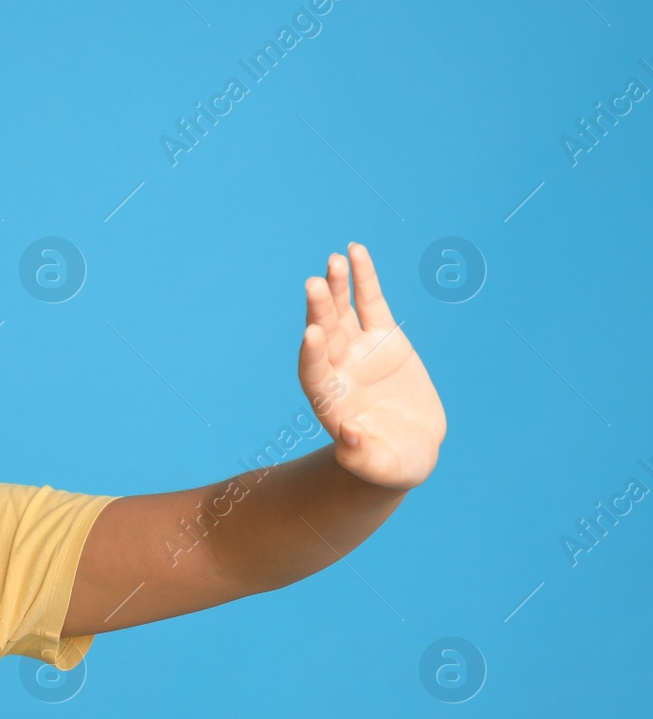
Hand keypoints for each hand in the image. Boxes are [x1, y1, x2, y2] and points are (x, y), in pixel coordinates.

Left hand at [299, 242, 446, 489]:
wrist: (406, 450)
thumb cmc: (389, 465)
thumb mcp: (380, 467)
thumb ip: (362, 455)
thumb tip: (347, 439)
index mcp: (330, 402)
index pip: (314, 373)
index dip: (311, 354)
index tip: (311, 334)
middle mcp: (337, 371)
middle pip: (324, 337)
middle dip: (320, 312)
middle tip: (313, 284)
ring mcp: (358, 352)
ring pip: (343, 314)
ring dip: (337, 287)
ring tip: (335, 259)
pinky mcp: (383, 339)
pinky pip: (371, 303)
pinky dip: (364, 279)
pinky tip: (356, 251)